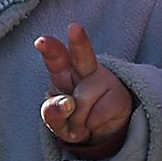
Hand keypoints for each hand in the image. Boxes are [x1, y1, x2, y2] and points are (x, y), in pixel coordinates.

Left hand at [35, 23, 133, 153]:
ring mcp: (104, 81)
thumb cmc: (73, 118)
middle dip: (78, 41)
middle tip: (74, 28)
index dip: (50, 49)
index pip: (56, 58)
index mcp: (63, 71)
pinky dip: (91, 127)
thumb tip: (66, 104)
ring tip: (81, 122)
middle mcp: (85, 70)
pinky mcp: (119, 96)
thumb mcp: (56, 120)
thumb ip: (52, 113)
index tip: (41, 41)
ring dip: (77, 121)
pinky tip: (96, 123)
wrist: (102, 132)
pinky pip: (95, 116)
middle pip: (83, 55)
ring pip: (81, 102)